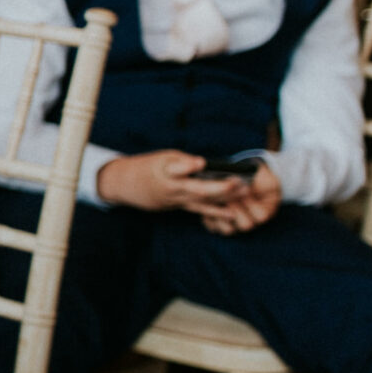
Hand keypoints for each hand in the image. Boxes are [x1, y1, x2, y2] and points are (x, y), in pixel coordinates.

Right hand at [93, 150, 273, 230]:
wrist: (128, 187)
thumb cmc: (147, 167)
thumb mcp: (161, 158)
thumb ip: (182, 161)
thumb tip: (201, 164)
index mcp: (166, 173)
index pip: (176, 169)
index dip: (187, 166)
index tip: (200, 163)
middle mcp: (173, 190)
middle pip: (198, 190)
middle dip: (220, 188)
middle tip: (240, 182)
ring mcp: (177, 201)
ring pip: (202, 202)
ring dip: (224, 201)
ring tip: (243, 195)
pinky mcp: (180, 207)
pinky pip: (199, 210)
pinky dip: (216, 211)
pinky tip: (231, 214)